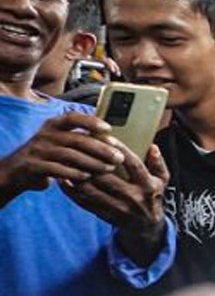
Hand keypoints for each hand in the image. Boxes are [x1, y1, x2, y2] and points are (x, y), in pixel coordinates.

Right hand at [0, 112, 124, 204]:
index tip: (108, 129)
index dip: (91, 121)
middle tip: (118, 158)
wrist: (16, 171)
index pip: (73, 117)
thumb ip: (79, 140)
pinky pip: (56, 169)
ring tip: (107, 169)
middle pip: (77, 139)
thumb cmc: (47, 157)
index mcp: (53, 125)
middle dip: (100, 149)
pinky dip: (73, 173)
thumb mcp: (60, 143)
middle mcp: (45, 134)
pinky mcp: (33, 165)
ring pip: (69, 155)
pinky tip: (86, 177)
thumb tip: (112, 143)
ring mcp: (38, 149)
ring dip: (91, 163)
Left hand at [63, 143, 168, 261]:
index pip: (132, 164)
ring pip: (91, 190)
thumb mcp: (162, 181)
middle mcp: (133, 198)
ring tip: (68, 160)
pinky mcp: (104, 215)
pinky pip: (83, 202)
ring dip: (77, 174)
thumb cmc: (152, 197)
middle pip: (106, 177)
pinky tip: (63, 178)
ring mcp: (117, 208)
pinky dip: (70, 190)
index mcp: (148, 186)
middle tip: (78, 145)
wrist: (146, 228)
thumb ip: (158, 163)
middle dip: (90, 160)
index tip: (105, 137)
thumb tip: (152, 146)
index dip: (119, 149)